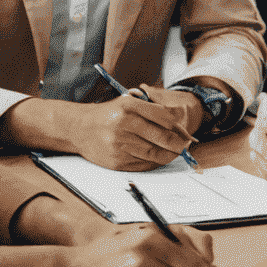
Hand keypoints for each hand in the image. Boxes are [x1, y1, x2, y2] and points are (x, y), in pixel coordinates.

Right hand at [70, 94, 196, 171]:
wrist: (80, 128)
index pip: (164, 117)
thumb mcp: (129, 103)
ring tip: (176, 153)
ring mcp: (119, 143)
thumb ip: (153, 111)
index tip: (187, 134)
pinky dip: (155, 163)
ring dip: (169, 155)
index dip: (179, 128)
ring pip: (154, 153)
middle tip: (186, 146)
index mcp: (129, 105)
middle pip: (161, 137)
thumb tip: (179, 127)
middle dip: (178, 144)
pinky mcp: (115, 160)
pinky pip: (142, 164)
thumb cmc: (110, 114)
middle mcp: (124, 123)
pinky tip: (160, 159)